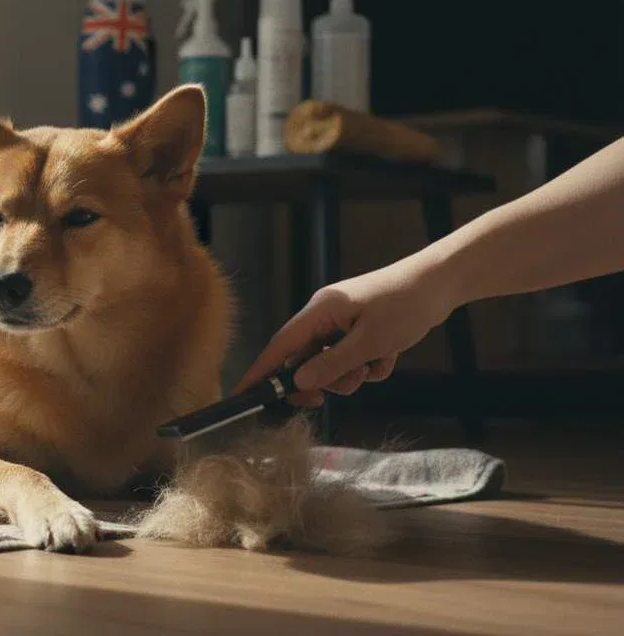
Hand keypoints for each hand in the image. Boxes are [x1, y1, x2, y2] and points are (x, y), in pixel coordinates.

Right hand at [233, 257, 456, 406]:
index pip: (280, 346)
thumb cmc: (405, 305)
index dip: (260, 371)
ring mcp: (343, 324)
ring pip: (331, 364)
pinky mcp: (361, 331)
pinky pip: (354, 361)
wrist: (442, 284)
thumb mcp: (369, 341)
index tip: (242, 394)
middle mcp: (325, 317)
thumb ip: (332, 364)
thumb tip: (299, 383)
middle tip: (325, 400)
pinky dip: (369, 366)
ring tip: (373, 367)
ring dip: (349, 376)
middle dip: (319, 380)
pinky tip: (389, 356)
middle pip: (304, 360)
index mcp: (319, 311)